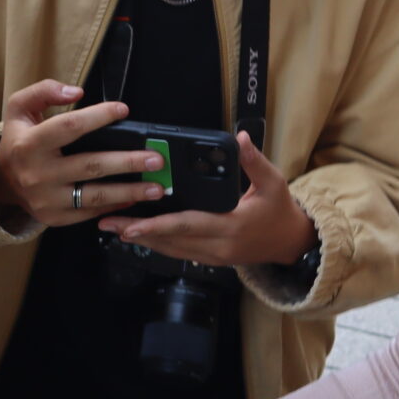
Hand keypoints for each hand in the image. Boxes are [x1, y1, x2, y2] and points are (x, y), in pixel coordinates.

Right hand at [0, 80, 165, 226]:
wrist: (1, 181)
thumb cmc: (19, 139)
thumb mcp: (19, 107)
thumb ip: (44, 91)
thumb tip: (77, 91)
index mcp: (29, 143)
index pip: (69, 127)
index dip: (98, 117)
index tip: (123, 110)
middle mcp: (37, 173)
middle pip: (90, 166)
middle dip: (127, 162)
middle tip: (156, 159)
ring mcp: (47, 199)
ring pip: (95, 196)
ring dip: (130, 192)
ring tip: (157, 187)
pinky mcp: (55, 218)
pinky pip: (90, 212)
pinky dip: (115, 206)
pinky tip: (135, 198)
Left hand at [98, 133, 316, 268]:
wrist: (291, 243)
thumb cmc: (281, 211)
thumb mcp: (274, 182)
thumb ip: (254, 161)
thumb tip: (242, 137)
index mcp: (231, 226)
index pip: (188, 225)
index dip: (157, 225)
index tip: (132, 223)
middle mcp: (218, 246)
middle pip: (170, 240)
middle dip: (137, 231)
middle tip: (107, 221)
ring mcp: (213, 256)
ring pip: (170, 249)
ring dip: (141, 238)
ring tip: (114, 226)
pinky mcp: (210, 260)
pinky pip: (178, 252)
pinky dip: (157, 243)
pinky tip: (139, 234)